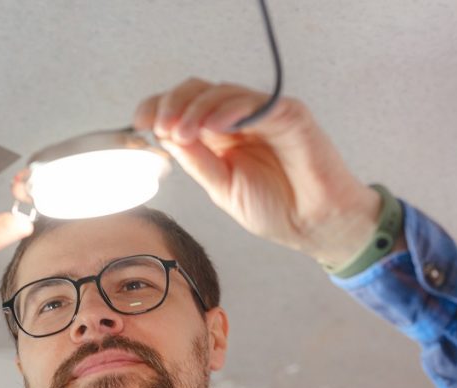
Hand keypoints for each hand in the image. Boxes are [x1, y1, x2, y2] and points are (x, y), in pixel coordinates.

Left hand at [134, 78, 382, 267]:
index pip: (185, 107)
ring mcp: (264, 115)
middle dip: (172, 105)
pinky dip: (231, 110)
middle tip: (159, 126)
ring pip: (223, 92)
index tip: (140, 123)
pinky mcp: (289, 115)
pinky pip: (256, 103)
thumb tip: (166, 136)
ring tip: (182, 132)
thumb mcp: (222, 188)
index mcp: (222, 136)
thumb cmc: (277, 210)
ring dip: (196, 109)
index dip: (159, 108)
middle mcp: (240, 120)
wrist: (316, 227)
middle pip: (198, 91)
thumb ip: (197, 161)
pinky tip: (213, 127)